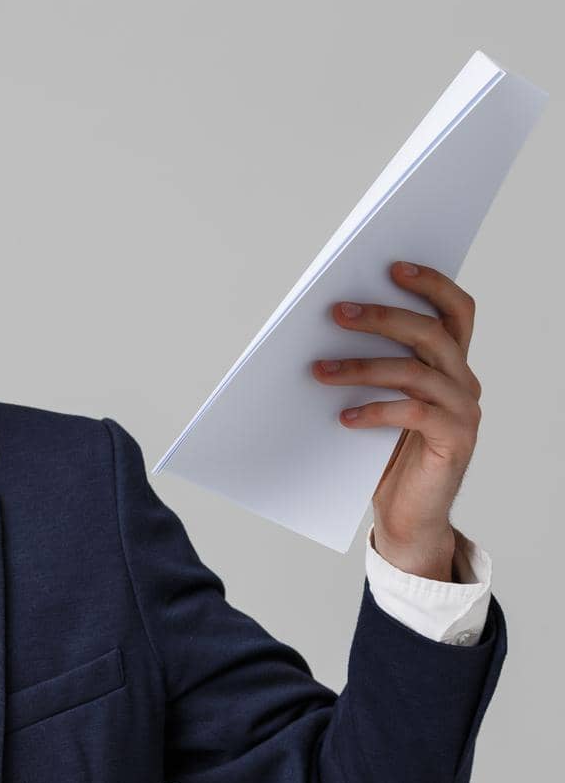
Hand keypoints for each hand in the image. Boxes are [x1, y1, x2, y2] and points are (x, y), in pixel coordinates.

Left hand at [312, 260, 481, 579]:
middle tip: (336, 313)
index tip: (392, 266)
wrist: (407, 516)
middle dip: (382, 317)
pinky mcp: (454, 443)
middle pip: (431, 333)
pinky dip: (375, 410)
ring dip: (362, 366)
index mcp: (451, 364)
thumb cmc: (384, 452)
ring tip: (318, 370)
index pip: (456, 310)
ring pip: (417, 371)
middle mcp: (464, 382)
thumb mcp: (377, 400)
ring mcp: (463, 412)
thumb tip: (322, 326)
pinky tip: (343, 418)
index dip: (431, 284)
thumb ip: (370, 365)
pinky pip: (415, 414)